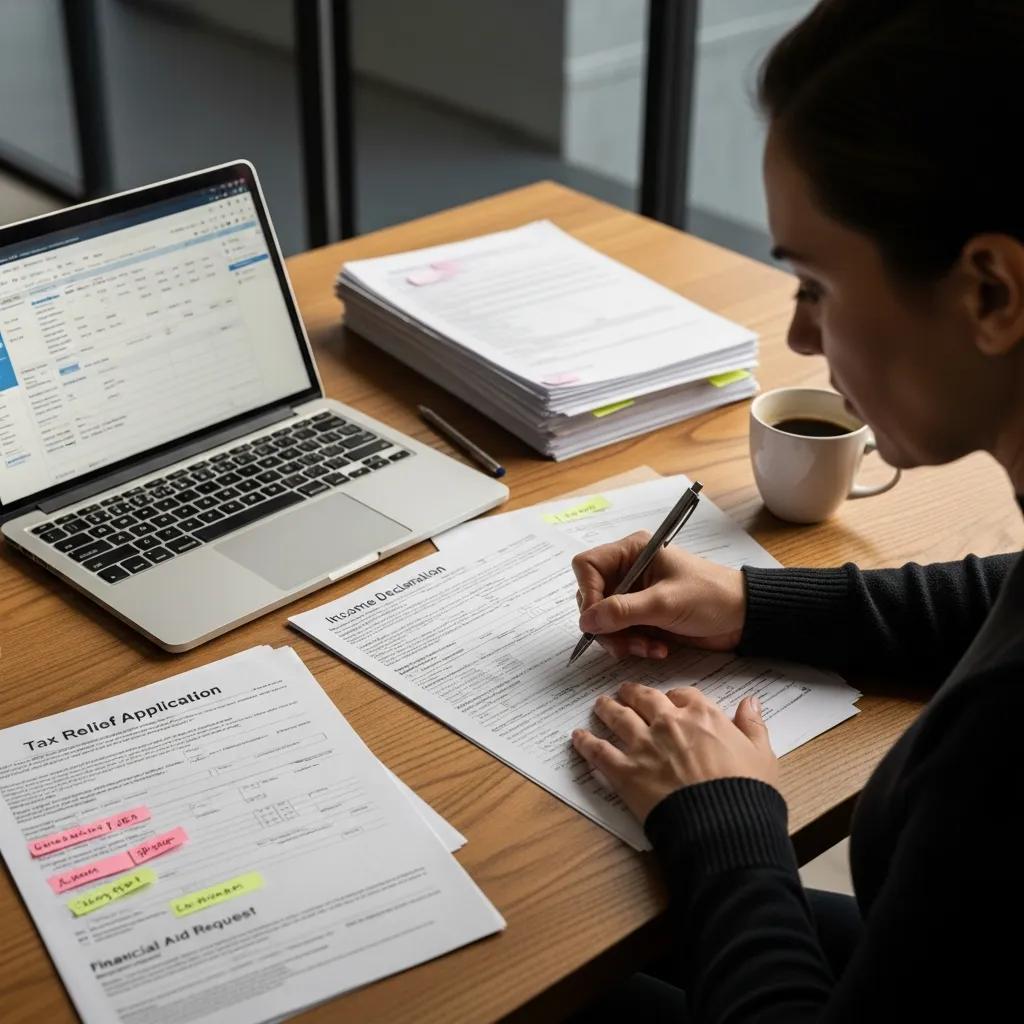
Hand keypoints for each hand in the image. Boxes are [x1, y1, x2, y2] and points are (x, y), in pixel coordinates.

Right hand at [571, 532, 745, 658]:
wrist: (743, 618)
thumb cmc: (710, 597)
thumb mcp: (664, 603)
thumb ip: (622, 611)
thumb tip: (585, 620)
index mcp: (632, 552)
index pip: (587, 566)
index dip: (587, 593)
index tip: (597, 620)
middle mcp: (629, 570)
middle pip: (592, 597)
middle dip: (606, 624)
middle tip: (625, 642)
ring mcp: (635, 595)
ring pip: (604, 620)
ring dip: (622, 640)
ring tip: (649, 648)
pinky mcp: (643, 616)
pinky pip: (621, 633)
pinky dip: (634, 645)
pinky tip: (658, 649)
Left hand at [572, 683, 777, 822]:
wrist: (723, 827)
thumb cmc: (746, 794)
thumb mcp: (762, 755)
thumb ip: (753, 725)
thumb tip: (751, 702)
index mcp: (702, 715)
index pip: (682, 694)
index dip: (674, 697)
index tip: (670, 702)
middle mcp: (668, 723)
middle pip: (643, 698)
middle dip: (632, 693)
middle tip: (624, 692)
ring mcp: (643, 745)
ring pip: (617, 716)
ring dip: (607, 708)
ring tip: (600, 704)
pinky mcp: (625, 772)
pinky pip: (598, 751)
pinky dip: (586, 742)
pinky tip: (578, 737)